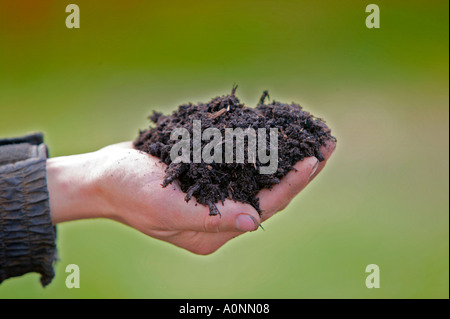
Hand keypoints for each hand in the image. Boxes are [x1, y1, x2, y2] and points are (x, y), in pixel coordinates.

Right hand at [47, 141, 334, 254]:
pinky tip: (275, 128)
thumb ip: (210, 217)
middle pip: (270, 191)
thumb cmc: (128, 192)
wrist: (106, 175)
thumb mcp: (165, 207)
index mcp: (216, 229)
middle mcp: (222, 213)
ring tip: (310, 134)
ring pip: (260, 174)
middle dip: (299, 167)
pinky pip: (243, 161)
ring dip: (285, 153)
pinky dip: (261, 145)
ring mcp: (217, 193)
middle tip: (325, 142)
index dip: (291, 184)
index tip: (314, 160)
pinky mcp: (211, 175)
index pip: (264, 207)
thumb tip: (254, 221)